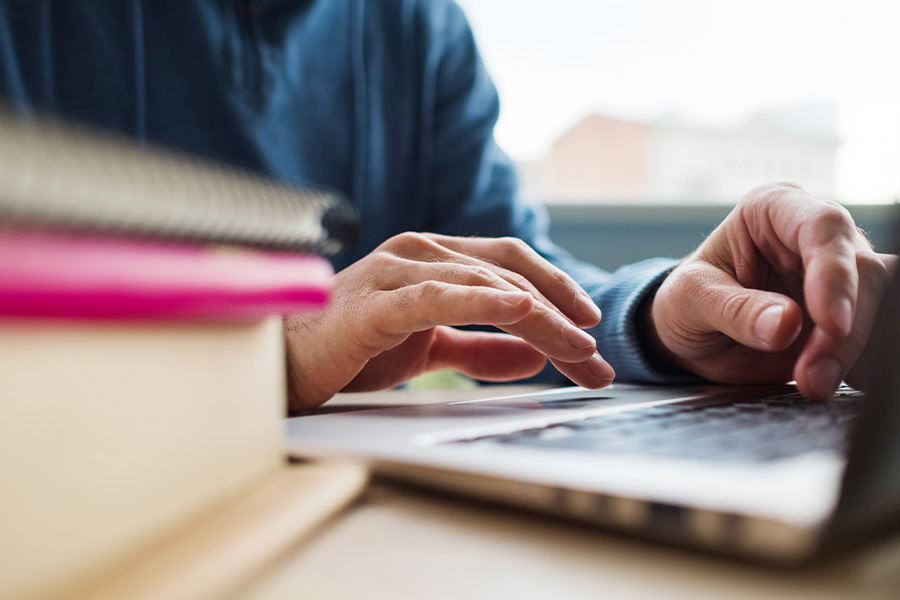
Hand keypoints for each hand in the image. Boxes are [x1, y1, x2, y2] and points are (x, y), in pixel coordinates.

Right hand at [283, 232, 614, 408]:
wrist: (282, 363)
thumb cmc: (349, 347)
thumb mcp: (429, 349)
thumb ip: (478, 348)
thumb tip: (532, 355)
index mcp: (432, 259)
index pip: (509, 264)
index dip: (555, 289)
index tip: (589, 327)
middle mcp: (419, 252)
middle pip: (508, 272)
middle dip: (560, 312)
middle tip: (594, 356)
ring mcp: (396, 271)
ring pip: (484, 284)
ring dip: (539, 317)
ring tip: (576, 349)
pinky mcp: (376, 302)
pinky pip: (438, 297)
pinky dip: (482, 301)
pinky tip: (519, 310)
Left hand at [648, 182, 895, 398]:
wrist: (690, 336)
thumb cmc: (686, 301)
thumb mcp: (691, 300)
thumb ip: (734, 309)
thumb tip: (785, 324)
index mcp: (774, 209)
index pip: (822, 226)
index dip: (834, 273)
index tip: (831, 322)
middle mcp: (816, 237)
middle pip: (865, 272)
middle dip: (845, 332)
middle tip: (812, 376)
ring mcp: (840, 278)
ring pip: (883, 305)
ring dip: (857, 353)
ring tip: (815, 385)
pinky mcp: (852, 318)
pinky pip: (876, 338)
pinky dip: (864, 364)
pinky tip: (836, 382)